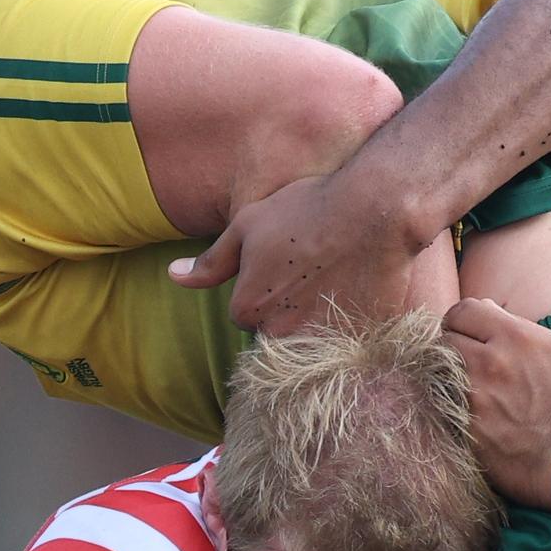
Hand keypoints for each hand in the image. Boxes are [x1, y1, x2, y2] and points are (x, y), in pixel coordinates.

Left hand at [169, 164, 449, 335]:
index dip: (262, 287)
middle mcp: (282, 334)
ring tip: (335, 282)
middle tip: (312, 273)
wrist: (377, 208)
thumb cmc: (306, 210)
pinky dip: (350, 324)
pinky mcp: (359, 340)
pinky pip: (348, 342)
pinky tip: (358, 291)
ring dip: (318, 321)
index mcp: (249, 309)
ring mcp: (323, 341)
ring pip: (310, 342)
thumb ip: (211, 261)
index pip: (245, 314)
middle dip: (288, 311)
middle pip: (276, 333)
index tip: (284, 264)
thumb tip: (174, 276)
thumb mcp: (248, 225)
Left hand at [439, 298, 550, 508]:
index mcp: (515, 338)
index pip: (462, 311)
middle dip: (453, 346)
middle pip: (443, 339)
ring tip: (472, 388)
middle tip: (466, 359)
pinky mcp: (466, 430)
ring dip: (449, 377)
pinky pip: (443, 408)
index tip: (468, 332)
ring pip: (438, 374)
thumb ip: (520, 328)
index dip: (463, 320)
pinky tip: (474, 413)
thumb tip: (487, 311)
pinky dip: (452, 406)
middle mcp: (489, 364)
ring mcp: (474, 399)